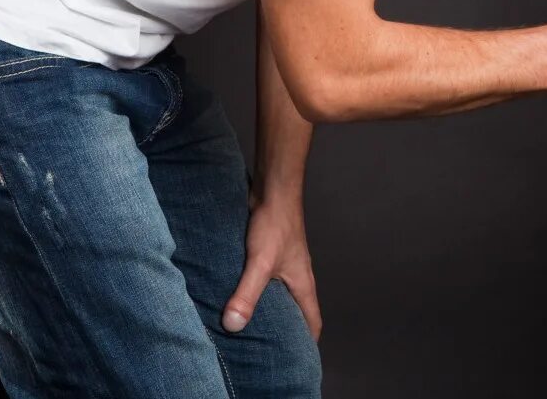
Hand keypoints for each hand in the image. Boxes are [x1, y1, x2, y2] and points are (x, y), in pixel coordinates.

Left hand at [222, 196, 321, 339]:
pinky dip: (258, 289)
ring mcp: (285, 262)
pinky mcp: (271, 251)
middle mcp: (297, 274)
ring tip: (253, 322)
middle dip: (289, 328)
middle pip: (298, 308)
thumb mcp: (260, 263)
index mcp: (303, 282)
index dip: (308, 340)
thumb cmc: (275, 223)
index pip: (312, 319)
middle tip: (273, 346)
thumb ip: (247, 294)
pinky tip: (240, 291)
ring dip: (272, 307)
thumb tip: (234, 325)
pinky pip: (267, 278)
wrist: (273, 189)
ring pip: (282, 293)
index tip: (299, 357)